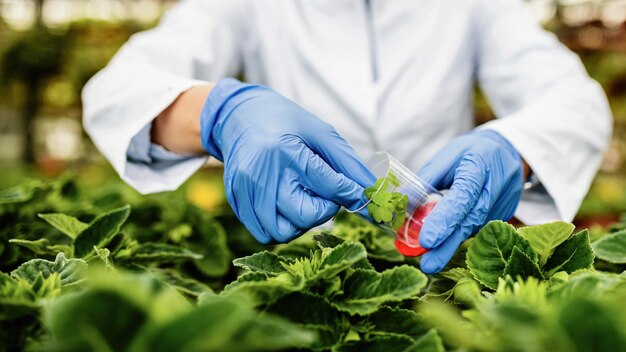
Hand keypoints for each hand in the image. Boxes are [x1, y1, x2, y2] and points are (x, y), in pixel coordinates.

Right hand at [200, 79, 372, 242]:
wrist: (239, 116)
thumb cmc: (285, 122)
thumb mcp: (320, 133)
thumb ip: (348, 164)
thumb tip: (374, 191)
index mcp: (287, 152)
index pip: (330, 186)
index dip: (352, 195)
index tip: (366, 200)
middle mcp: (263, 174)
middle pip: (305, 215)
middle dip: (324, 210)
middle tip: (323, 192)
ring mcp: (245, 191)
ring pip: (283, 232)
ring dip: (302, 222)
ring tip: (303, 198)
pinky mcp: (236, 201)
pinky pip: (265, 233)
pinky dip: (282, 226)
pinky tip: (286, 205)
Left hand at [416, 129, 523, 273]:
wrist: (507, 150)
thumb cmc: (469, 153)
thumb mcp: (446, 158)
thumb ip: (425, 181)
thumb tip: (401, 204)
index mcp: (478, 166)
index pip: (462, 196)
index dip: (445, 219)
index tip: (427, 240)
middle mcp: (494, 188)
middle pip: (469, 220)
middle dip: (447, 245)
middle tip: (427, 265)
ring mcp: (502, 204)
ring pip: (474, 229)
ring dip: (451, 245)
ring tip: (430, 260)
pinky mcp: (503, 215)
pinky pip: (478, 229)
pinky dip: (460, 237)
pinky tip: (445, 246)